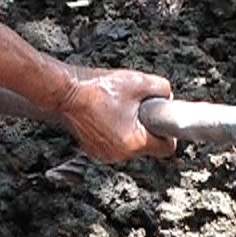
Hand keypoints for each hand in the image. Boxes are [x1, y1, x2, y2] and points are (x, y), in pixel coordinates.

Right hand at [52, 66, 177, 161]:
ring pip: (130, 146)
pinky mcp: (94, 150)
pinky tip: (109, 115)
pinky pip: (115, 144)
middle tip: (140, 109)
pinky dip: (116, 132)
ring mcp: (105, 155)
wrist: (66, 93)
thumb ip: (162, 88)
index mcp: (134, 142)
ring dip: (131, 131)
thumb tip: (167, 96)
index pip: (166, 149)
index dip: (169, 133)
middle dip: (147, 129)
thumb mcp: (139, 81)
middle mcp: (120, 154)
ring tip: (121, 110)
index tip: (163, 121)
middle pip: (147, 147)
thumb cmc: (98, 88)